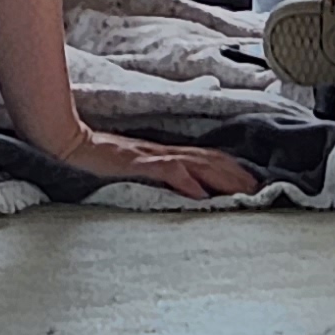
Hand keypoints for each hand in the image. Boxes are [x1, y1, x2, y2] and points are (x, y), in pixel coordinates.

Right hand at [38, 124, 261, 200]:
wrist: (71, 142)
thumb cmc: (102, 156)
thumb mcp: (137, 165)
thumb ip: (161, 172)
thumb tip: (189, 188)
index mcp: (166, 152)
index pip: (208, 157)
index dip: (234, 169)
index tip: (256, 183)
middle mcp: (164, 151)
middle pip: (210, 160)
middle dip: (238, 176)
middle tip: (262, 191)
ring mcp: (151, 156)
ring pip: (196, 164)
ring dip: (222, 178)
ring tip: (243, 192)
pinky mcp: (136, 162)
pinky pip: (165, 170)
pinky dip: (185, 180)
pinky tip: (199, 193)